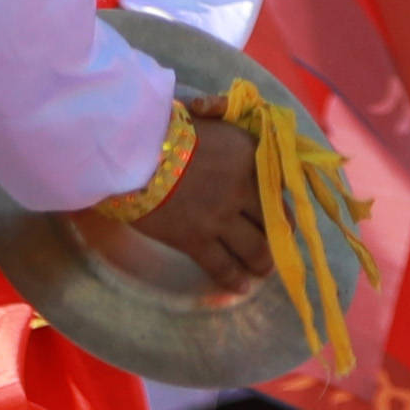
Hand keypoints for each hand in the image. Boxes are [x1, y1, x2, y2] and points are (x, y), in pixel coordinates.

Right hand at [132, 105, 272, 288]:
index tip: (279, 214)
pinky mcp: (194, 239)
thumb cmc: (165, 128)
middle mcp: (242, 187)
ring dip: (262, 264)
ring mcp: (219, 216)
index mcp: (250, 154)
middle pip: (275, 221)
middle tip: (276, 247)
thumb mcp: (212, 121)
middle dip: (278, 237)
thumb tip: (252, 151)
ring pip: (255, 250)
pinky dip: (234, 280)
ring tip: (262, 271)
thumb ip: (236, 141)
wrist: (128, 148)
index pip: (280, 186)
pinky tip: (241, 287)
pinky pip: (222, 266)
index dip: (281, 204)